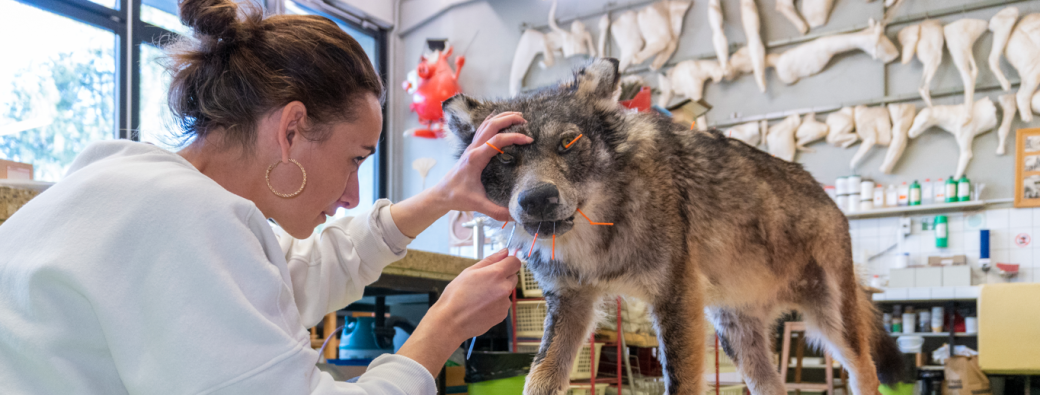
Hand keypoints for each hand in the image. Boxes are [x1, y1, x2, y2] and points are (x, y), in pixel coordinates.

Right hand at [395, 249, 519, 375]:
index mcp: (496, 274)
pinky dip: (496, 304)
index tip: (502, 264)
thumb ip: (490, 260)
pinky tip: (482, 306)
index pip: (515, 262)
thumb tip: (504, 252)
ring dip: (499, 291)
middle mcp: (504, 288)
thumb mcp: (469, 272)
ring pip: (507, 291)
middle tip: (485, 282)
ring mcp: (505, 303)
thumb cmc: (456, 296)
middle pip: (513, 276)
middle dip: (503, 277)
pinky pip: (503, 304)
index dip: (508, 262)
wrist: (451, 321)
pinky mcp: (503, 315)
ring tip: (480, 296)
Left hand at [432, 112, 531, 220]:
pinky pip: (483, 129)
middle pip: (491, 125)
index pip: (497, 141)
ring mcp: (472, 147)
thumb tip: (515, 216)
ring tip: (518, 116)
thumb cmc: (457, 196)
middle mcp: (473, 149)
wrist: (441, 194)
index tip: (529, 140)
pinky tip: (500, 119)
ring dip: (502, 117)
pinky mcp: (472, 149)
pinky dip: (493, 121)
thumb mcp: (477, 204)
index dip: (514, 138)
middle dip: (509, 119)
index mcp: (476, 159)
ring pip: (486, 124)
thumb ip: (496, 211)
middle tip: (525, 120)